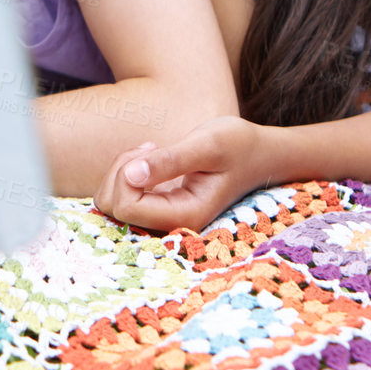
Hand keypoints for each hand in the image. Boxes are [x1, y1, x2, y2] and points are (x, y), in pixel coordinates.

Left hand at [93, 116, 273, 233]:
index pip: (126, 207)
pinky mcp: (157, 208)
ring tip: (153, 151)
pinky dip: (126, 172)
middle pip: (112, 207)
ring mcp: (162, 218)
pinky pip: (121, 195)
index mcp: (185, 216)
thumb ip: (170, 160)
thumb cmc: (238, 146)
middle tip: (151, 148)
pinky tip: (151, 158)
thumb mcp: (208, 144)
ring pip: (112, 201)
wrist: (258, 154)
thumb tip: (132, 175)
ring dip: (123, 169)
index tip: (152, 149)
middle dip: (120, 171)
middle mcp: (171, 224)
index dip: (125, 175)